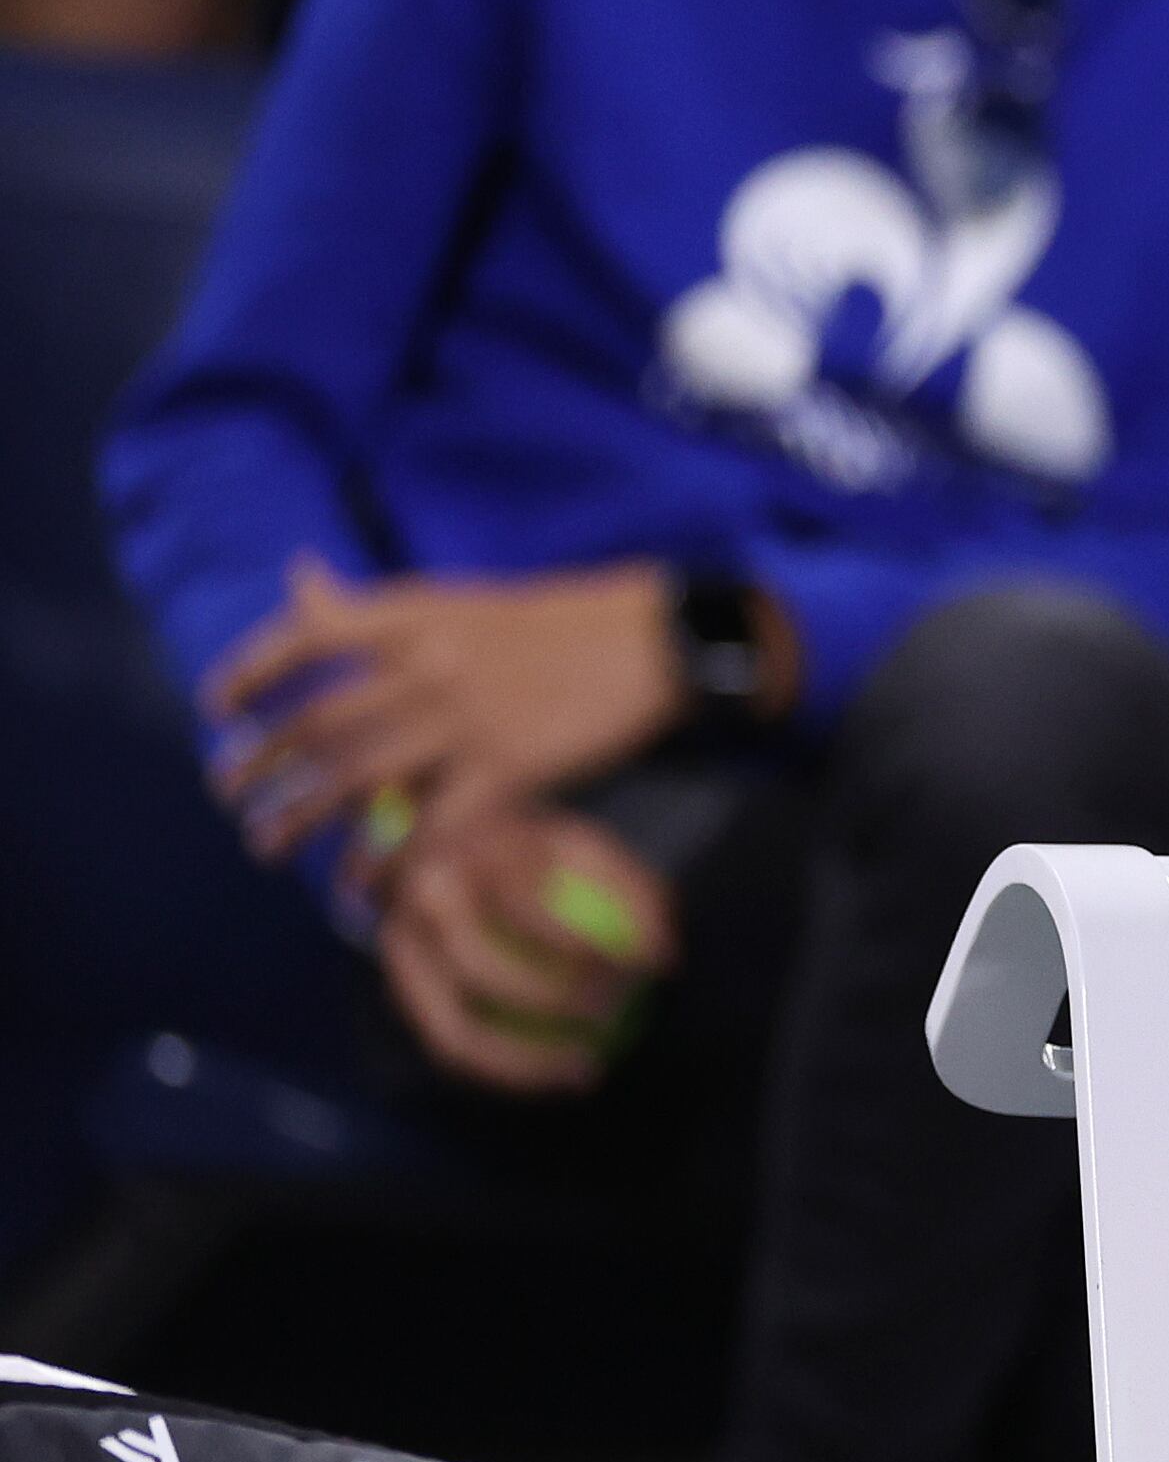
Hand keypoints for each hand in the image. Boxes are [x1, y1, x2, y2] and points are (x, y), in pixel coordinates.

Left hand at [208, 557, 690, 860]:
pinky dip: (386, 862)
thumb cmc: (561, 617)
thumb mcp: (458, 595)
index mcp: (415, 614)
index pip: (304, 637)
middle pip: (319, 722)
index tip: (218, 708)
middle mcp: (428, 666)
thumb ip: (373, 602)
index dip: (248, 673)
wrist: (656, 642)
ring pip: (358, 780)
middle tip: (229, 791)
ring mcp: (466, 723)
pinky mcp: (509, 772)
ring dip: (301, 818)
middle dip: (262, 763)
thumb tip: (297, 574)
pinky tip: (360, 887)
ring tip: (266, 846)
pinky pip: (429, 826)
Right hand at [374, 799, 674, 1094]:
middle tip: (615, 1014)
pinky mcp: (397, 987)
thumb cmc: (537, 848)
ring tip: (589, 1070)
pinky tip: (557, 1078)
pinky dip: (501, 1070)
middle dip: (554, 1002)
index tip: (644, 970)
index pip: (528, 912)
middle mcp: (421, 899)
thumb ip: (633, 893)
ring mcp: (399, 948)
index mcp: (467, 853)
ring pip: (455, 1028)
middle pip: (483, 970)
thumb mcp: (587, 848)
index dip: (588, 949)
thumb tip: (665, 959)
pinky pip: (448, 1045)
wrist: (449, 838)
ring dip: (524, 1062)